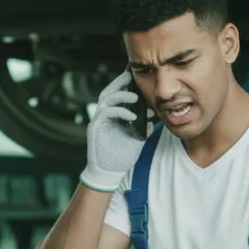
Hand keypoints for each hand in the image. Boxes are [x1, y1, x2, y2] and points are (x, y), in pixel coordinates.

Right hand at [80, 69, 145, 192]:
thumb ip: (143, 126)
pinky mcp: (95, 128)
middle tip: (132, 75)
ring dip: (121, 94)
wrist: (110, 172)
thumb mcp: (137, 137)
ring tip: (136, 97)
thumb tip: (154, 117)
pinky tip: (133, 116)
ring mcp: (98, 120)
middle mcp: (103, 115)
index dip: (124, 84)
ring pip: (106, 98)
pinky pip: (106, 113)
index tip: (136, 76)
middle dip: (120, 82)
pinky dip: (120, 111)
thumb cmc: (123, 155)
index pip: (116, 94)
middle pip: (108, 91)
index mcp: (112, 116)